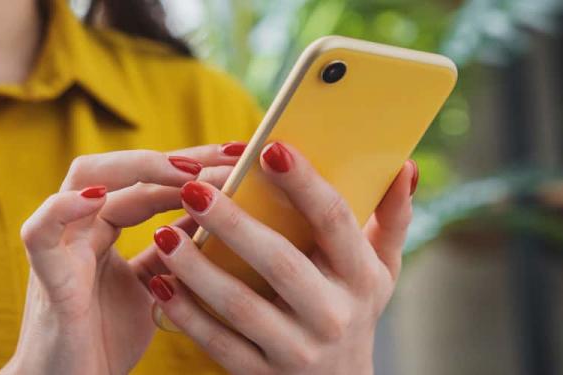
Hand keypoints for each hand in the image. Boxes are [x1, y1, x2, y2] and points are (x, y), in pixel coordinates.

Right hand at [0, 143, 245, 373]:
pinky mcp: (46, 277)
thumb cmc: (105, 343)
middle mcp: (80, 229)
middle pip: (119, 168)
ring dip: (135, 168)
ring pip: (82, 179)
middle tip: (228, 156)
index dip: (192, 165)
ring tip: (185, 171)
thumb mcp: (154, 289)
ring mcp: (60, 248)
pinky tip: (98, 196)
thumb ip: (173, 252)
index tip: (241, 156)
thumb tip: (215, 215)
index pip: (147, 181)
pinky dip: (64, 208)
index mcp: (102, 230)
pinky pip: (41, 231)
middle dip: (174, 157)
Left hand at [149, 142, 416, 373]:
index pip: (334, 221)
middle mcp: (332, 314)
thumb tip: (403, 165)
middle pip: (280, 262)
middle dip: (234, 223)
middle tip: (193, 187)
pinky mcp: (262, 374)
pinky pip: (217, 343)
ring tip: (163, 233)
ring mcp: (296, 349)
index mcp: (361, 277)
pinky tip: (158, 282)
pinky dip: (186, 314)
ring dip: (198, 269)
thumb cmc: (352, 309)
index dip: (305, 184)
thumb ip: (391, 219)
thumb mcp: (379, 272)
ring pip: (241, 305)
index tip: (271, 148)